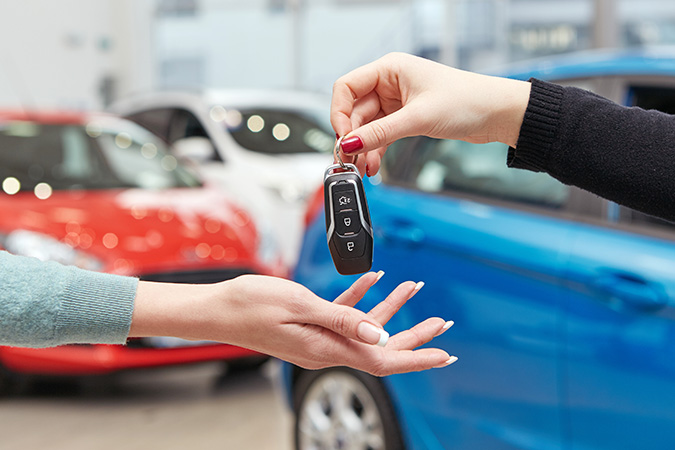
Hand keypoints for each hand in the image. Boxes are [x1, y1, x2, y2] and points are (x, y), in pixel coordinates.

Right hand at [130, 272, 455, 376]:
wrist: (219, 308)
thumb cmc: (252, 304)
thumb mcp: (300, 306)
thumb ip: (343, 320)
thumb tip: (380, 334)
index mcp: (328, 348)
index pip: (383, 358)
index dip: (417, 356)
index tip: (444, 353)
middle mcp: (327, 347)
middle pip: (381, 344)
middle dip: (414, 334)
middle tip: (441, 324)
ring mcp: (318, 337)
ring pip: (365, 327)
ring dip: (390, 309)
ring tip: (414, 290)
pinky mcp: (309, 325)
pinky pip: (343, 314)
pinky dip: (360, 298)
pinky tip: (373, 280)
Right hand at [331, 52, 530, 175]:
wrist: (497, 113)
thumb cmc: (467, 100)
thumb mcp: (418, 118)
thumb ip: (380, 132)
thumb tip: (350, 143)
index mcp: (389, 69)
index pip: (347, 87)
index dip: (339, 113)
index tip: (343, 137)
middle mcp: (390, 83)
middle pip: (355, 111)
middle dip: (352, 137)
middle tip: (348, 160)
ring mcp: (397, 102)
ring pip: (368, 127)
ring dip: (364, 148)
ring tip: (362, 169)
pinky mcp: (406, 118)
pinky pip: (382, 135)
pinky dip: (376, 150)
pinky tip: (374, 166)